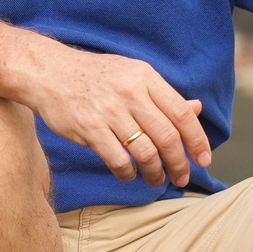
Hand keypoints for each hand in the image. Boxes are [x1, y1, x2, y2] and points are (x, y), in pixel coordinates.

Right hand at [20, 43, 211, 186]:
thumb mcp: (132, 74)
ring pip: (145, 151)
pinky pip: (118, 159)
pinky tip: (129, 174)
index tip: (204, 159)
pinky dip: (128, 172)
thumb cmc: (95, 75)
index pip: (181, 113)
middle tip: (182, 177)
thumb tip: (196, 109)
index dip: (197, 140)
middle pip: (167, 136)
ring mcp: (108, 110)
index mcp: (145, 77)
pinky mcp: (88, 127)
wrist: (49, 71)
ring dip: (155, 172)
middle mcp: (130, 92)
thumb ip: (163, 95)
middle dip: (179, 163)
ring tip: (156, 180)